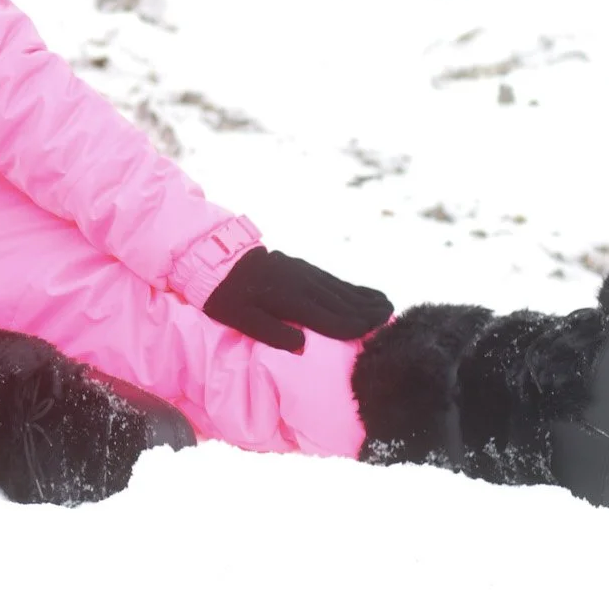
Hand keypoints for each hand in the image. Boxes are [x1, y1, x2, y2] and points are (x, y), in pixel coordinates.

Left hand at [204, 247, 392, 353]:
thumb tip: (302, 346)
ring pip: (339, 288)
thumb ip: (272, 333)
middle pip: (341, 301)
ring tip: (386, 305)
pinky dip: (350, 287)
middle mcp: (301, 283)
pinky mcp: (300, 268)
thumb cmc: (226, 297)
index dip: (354, 325)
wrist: (215, 261)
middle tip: (393, 318)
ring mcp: (302, 272)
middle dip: (367, 311)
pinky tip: (362, 293)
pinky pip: (330, 280)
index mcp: (289, 298)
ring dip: (364, 298)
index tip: (376, 331)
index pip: (329, 317)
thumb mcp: (241, 320)